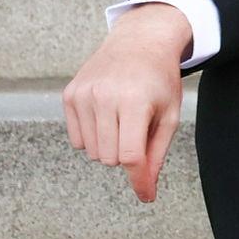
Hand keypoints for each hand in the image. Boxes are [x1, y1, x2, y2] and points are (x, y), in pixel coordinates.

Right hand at [62, 3, 191, 201]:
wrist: (138, 43)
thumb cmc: (159, 82)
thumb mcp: (168, 116)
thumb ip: (156, 155)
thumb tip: (146, 191)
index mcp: (134, 102)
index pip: (130, 156)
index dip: (138, 179)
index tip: (146, 194)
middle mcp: (104, 97)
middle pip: (109, 158)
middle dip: (126, 155)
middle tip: (139, 130)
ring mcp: (83, 94)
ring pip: (92, 152)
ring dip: (110, 146)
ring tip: (124, 119)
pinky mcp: (69, 94)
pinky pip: (77, 140)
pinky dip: (93, 137)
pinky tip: (107, 115)